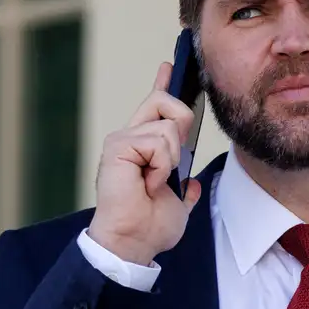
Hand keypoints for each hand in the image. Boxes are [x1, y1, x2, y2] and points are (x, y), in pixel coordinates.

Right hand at [88, 61, 202, 265]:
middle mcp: (129, 138)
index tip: (169, 65)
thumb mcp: (177, 201)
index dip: (163, 85)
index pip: (154, 107)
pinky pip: (158, 142)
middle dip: (181, 127)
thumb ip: (183, 187)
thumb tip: (190, 184)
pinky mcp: (117, 146)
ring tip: (153, 183)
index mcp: (142, 148)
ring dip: (170, 161)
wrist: (132, 243)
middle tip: (170, 166)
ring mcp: (122, 140)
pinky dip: (161, 166)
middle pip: (166, 103)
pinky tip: (147, 183)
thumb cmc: (148, 227)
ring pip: (168, 127)